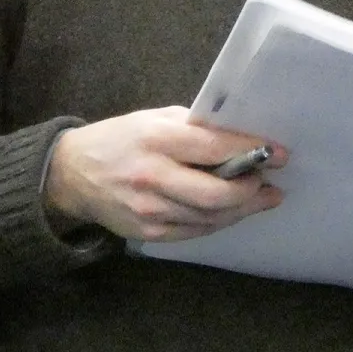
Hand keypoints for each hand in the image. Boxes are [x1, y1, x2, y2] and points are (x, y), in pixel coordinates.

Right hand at [43, 106, 285, 242]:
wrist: (73, 174)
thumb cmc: (119, 139)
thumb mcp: (152, 119)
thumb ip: (191, 127)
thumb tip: (236, 137)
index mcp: (155, 138)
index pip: (213, 147)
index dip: (251, 150)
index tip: (279, 153)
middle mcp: (152, 175)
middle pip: (217, 192)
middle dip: (251, 189)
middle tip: (270, 183)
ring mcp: (150, 209)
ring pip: (211, 217)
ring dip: (242, 208)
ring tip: (261, 197)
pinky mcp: (148, 232)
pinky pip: (195, 231)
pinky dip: (219, 221)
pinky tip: (231, 211)